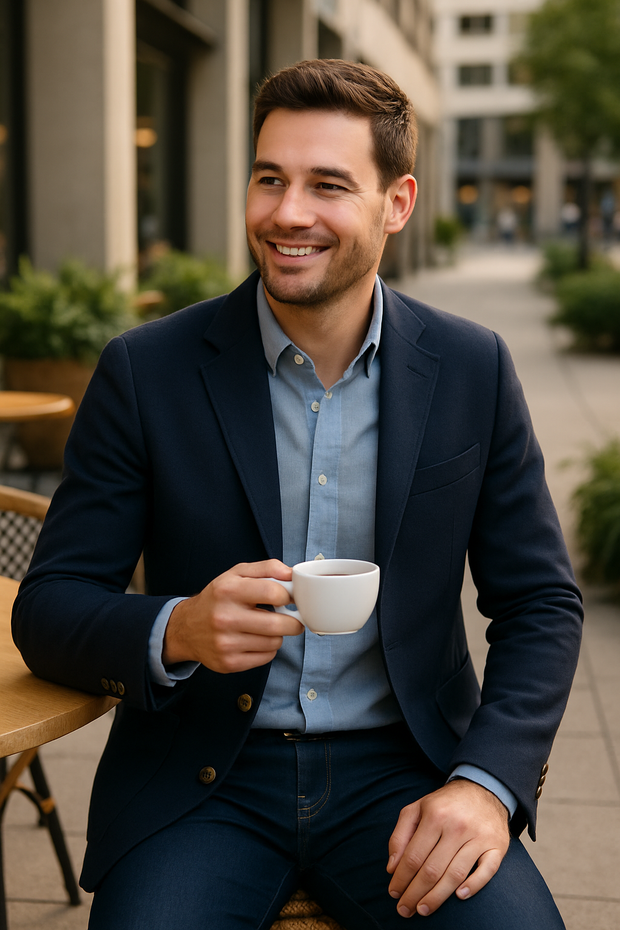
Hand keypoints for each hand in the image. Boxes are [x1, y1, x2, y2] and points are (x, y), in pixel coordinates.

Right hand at [163, 560, 302, 673]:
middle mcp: (225, 617)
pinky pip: (266, 657)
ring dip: (278, 635)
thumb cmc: (217, 599)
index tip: (288, 598)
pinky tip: (256, 640)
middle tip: (290, 617)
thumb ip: (267, 568)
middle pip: (278, 624)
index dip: (288, 596)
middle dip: (292, 621)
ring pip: (275, 642)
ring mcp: (226, 643)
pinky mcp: (229, 663)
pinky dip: (268, 649)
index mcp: (228, 590)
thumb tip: (291, 574)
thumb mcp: (237, 574)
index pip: (273, 593)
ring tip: (266, 627)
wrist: (186, 628)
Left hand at [386, 779, 509, 917]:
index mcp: (435, 815)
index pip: (414, 856)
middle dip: (415, 893)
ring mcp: (479, 836)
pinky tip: (459, 896)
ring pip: (455, 875)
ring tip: (423, 909)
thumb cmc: (445, 804)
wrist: (483, 789)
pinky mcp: (497, 846)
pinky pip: (486, 871)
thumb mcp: (417, 809)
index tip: (394, 893)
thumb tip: (392, 868)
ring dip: (437, 897)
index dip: (401, 878)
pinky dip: (474, 886)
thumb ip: (400, 835)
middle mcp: (457, 826)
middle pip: (432, 869)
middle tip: (405, 910)